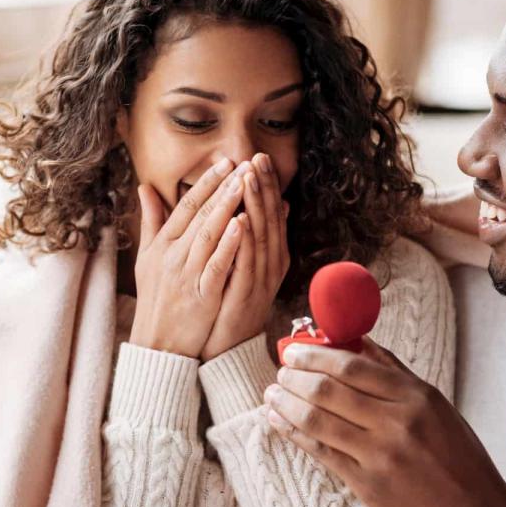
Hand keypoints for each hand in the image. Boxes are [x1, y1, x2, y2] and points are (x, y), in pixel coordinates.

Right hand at [129, 159, 246, 357]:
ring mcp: (186, 275)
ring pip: (208, 235)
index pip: (185, 206)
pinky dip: (229, 244)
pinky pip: (216, 265)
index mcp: (161, 245)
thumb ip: (151, 221)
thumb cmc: (155, 299)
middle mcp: (172, 256)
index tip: (224, 162)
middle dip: (222, 188)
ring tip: (244, 184)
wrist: (158, 343)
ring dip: (227, 208)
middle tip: (241, 165)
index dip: (205, 183)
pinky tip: (243, 225)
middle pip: (199, 216)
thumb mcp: (147, 258)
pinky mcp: (201, 295)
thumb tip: (145, 187)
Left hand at [201, 153, 289, 359]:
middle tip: (257, 158)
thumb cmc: (231, 304)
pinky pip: (246, 264)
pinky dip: (245, 241)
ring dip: (256, 206)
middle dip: (263, 187)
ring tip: (249, 178)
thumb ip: (256, 236)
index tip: (257, 158)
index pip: (271, 213)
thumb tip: (278, 204)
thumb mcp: (245, 265)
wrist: (227, 348)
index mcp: (270, 255)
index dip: (266, 185)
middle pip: (269, 219)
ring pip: (261, 236)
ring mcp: (260, 280)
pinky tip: (241, 220)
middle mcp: (270, 265)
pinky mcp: (246, 295)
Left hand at [263, 339, 505, 506]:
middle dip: (295, 377)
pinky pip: (320, 452)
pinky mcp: (366, 485)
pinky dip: (293, 433)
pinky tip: (279, 421)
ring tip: (272, 394)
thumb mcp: (435, 405)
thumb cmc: (458, 456)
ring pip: (317, 420)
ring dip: (286, 403)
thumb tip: (358, 341)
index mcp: (415, 397)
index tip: (295, 351)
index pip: (352, 366)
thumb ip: (394, 372)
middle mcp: (396, 424)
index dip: (315, 355)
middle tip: (280, 370)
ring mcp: (379, 456)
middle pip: (328, 391)